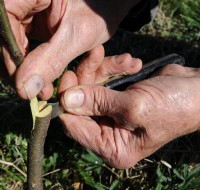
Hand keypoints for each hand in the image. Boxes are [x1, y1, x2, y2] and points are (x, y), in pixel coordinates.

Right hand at [0, 0, 138, 98]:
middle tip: (25, 90)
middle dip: (9, 63)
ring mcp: (19, 7)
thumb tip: (24, 90)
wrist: (108, 4)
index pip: (1, 20)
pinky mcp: (24, 19)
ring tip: (34, 88)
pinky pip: (13, 41)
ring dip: (15, 66)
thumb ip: (51, 60)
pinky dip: (22, 61)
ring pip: (1, 40)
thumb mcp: (78, 33)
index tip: (20, 81)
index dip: (7, 52)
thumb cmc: (100, 9)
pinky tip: (35, 76)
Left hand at [58, 64, 199, 168]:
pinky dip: (115, 68)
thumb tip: (66, 99)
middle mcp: (108, 133)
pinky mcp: (117, 96)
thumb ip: (97, 103)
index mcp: (112, 147)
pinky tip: (133, 63)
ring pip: (91, 87)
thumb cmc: (173, 106)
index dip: (68, 103)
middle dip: (87, 77)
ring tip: (128, 60)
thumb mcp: (134, 107)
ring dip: (105, 69)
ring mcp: (112, 114)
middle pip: (80, 104)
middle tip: (95, 56)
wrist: (199, 90)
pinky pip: (104, 80)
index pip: (75, 126)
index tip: (68, 77)